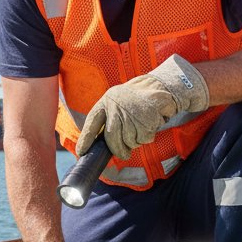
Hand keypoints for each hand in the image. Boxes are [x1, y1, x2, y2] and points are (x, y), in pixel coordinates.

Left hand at [74, 55, 210, 159]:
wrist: (161, 86)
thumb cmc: (138, 100)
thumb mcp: (118, 104)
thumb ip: (110, 120)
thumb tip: (101, 145)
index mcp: (106, 101)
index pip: (92, 122)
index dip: (86, 138)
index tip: (81, 152)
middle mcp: (116, 105)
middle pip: (112, 138)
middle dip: (118, 150)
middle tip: (124, 155)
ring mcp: (131, 111)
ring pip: (130, 140)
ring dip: (137, 141)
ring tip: (142, 128)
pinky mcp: (147, 116)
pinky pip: (144, 137)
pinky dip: (148, 136)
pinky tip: (150, 124)